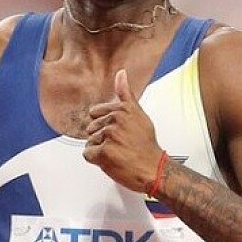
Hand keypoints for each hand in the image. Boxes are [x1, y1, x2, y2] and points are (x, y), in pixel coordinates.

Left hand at [83, 69, 164, 192]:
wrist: (153, 168)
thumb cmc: (146, 144)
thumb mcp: (138, 113)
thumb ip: (126, 93)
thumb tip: (121, 73)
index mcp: (121, 109)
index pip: (95, 113)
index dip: (104, 125)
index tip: (116, 132)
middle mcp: (115, 120)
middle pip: (91, 128)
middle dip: (101, 138)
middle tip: (119, 144)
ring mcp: (109, 136)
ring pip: (90, 142)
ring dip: (100, 149)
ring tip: (117, 152)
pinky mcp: (104, 152)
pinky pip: (88, 154)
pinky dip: (97, 160)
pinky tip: (111, 159)